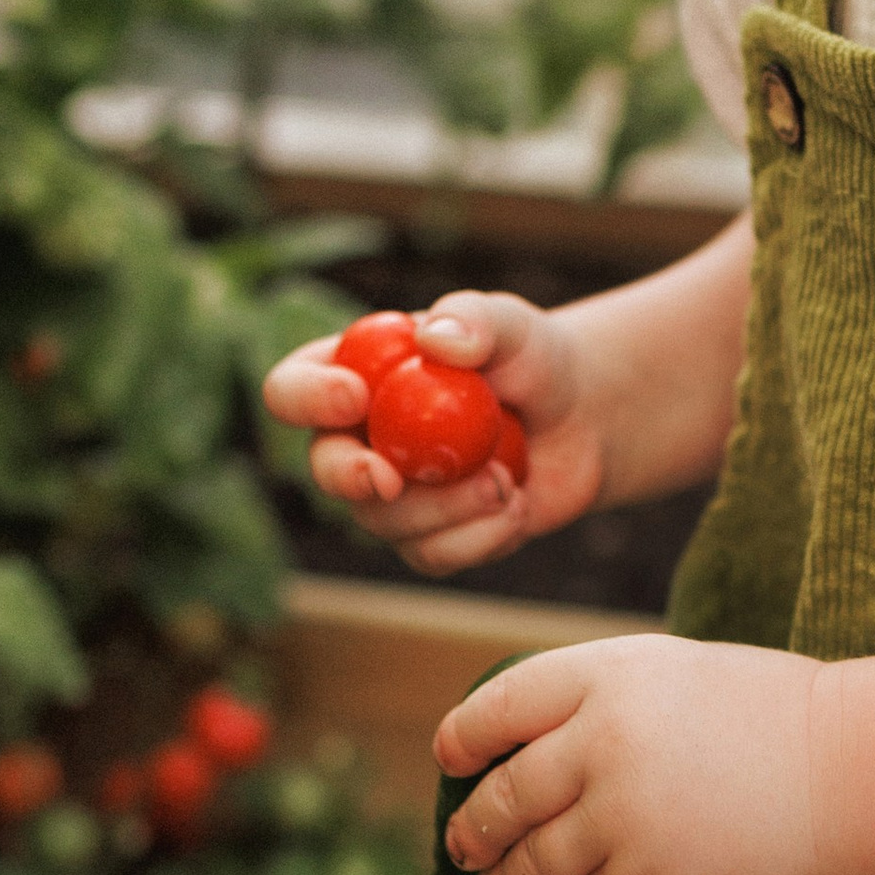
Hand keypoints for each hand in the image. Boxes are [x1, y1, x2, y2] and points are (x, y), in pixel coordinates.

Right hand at [260, 293, 604, 576]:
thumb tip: (437, 340)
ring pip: (384, 521)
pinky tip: (517, 506)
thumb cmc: (530, 358)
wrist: (580, 420)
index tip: (356, 396)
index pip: (294, 388)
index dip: (309, 397)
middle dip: (349, 476)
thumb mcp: (510, 324)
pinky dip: (479, 537)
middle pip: (324, 468)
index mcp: (354, 375)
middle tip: (389, 480)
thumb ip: (475, 319)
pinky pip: (431, 555)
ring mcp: (392, 496)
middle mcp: (360, 439)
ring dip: (445, 507)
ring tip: (505, 482)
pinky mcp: (431, 538)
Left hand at [434, 633, 824, 874]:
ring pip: (530, 859)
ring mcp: (621, 814)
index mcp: (609, 673)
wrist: (846, 773)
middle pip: (504, 791)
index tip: (451, 759)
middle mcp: (602, 739)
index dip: (464, 738)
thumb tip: (512, 752)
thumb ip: (593, 701)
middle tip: (460, 843)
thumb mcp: (670, 671)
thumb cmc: (762, 714)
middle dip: (474, 825)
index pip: (501, 706)